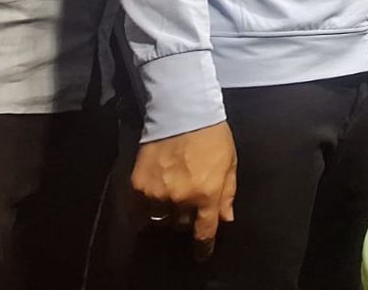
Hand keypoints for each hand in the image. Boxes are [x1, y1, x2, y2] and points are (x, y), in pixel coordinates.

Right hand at [131, 121, 236, 260]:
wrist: (182, 112)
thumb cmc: (212, 136)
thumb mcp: (229, 163)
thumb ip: (227, 193)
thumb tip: (226, 218)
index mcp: (206, 195)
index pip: (203, 233)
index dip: (202, 247)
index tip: (201, 254)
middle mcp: (181, 199)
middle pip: (179, 226)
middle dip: (185, 220)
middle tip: (187, 205)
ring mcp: (157, 194)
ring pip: (159, 219)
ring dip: (165, 213)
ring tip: (170, 198)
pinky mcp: (138, 185)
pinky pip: (139, 208)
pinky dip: (145, 206)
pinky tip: (153, 194)